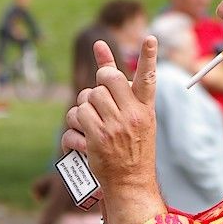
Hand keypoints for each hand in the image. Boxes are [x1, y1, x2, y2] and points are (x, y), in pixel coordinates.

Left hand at [65, 37, 166, 223]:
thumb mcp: (138, 120)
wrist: (130, 185)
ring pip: (86, 98)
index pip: (148, 78)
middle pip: (107, 80)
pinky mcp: (97, 139)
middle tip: (98, 105)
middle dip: (97, 88)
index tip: (149, 38)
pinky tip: (82, 143)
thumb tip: (99, 51)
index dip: (148, 57)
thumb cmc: (133, 150)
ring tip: (90, 128)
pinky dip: (73, 131)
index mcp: (145, 109)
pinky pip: (75, 118)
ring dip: (82, 111)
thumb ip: (121, 88)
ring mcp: (115, 127)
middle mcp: (133, 115)